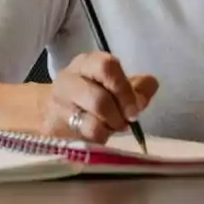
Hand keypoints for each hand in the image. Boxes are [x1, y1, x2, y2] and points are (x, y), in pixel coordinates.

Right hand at [42, 52, 158, 143]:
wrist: (54, 111)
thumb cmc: (91, 96)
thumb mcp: (114, 86)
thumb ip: (136, 87)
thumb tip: (151, 84)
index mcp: (87, 64)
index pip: (106, 67)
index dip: (124, 89)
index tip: (134, 109)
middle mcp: (68, 80)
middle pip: (98, 98)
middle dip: (118, 115)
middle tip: (125, 122)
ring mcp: (58, 105)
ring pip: (90, 123)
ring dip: (108, 129)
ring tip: (111, 128)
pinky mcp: (53, 129)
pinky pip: (82, 139)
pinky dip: (97, 140)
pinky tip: (99, 136)